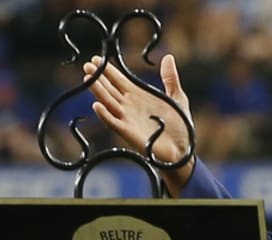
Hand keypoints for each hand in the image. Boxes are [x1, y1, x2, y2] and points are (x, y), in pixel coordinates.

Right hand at [83, 53, 195, 191]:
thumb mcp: (177, 97)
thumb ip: (170, 78)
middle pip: (110, 89)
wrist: (183, 150)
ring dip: (98, 91)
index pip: (119, 80)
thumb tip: (168, 57)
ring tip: (88, 78)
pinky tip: (97, 105)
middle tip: (88, 65)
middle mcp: (130, 106)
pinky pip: (114, 123)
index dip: (108, 70)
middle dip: (98, 77)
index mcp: (139, 96)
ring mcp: (127, 119)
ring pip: (108, 102)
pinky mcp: (128, 133)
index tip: (96, 58)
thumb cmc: (180, 126)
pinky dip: (105, 115)